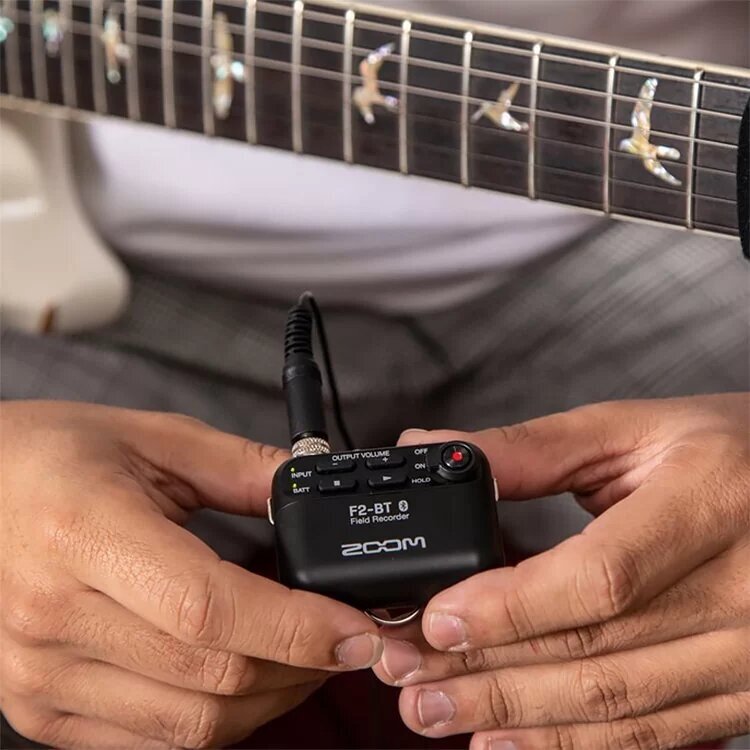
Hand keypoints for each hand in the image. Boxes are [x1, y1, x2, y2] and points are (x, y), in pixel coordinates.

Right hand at [1, 401, 381, 748]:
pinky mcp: (40, 709)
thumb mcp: (155, 439)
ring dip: (268, 700)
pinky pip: (153, 742)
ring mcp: (40, 676)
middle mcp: (53, 617)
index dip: (297, 630)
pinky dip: (216, 721)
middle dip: (301, 667)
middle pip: (211, 676)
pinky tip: (243, 680)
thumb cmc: (55, 456)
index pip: (209, 609)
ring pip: (190, 725)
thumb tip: (308, 493)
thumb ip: (243, 468)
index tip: (356, 632)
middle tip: (345, 640)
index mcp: (84, 533)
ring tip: (304, 659)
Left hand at [374, 395, 749, 749]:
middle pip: (596, 650)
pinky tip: (507, 739)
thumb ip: (529, 447)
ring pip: (616, 703)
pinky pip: (652, 731)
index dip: (513, 607)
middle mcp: (741, 588)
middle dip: (488, 669)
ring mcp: (748, 652)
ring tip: (435, 710)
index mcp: (709, 502)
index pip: (602, 577)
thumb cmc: (723, 450)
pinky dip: (573, 742)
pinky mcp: (741, 688)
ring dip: (516, 715)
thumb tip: (435, 453)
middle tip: (407, 672)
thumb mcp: (630, 431)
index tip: (438, 619)